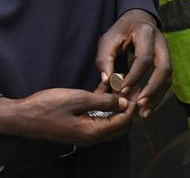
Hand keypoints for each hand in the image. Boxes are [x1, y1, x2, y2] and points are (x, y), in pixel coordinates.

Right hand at [0, 88, 133, 144]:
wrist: (22, 116)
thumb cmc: (48, 106)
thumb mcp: (79, 99)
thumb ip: (103, 102)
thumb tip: (124, 103)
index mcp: (93, 132)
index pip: (124, 122)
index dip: (133, 105)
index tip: (138, 87)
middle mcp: (91, 136)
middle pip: (120, 124)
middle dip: (128, 106)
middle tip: (133, 87)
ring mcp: (85, 132)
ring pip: (110, 119)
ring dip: (117, 103)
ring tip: (123, 84)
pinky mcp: (79, 125)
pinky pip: (98, 116)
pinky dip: (104, 104)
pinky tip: (107, 86)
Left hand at [96, 9, 170, 119]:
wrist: (138, 20)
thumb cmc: (121, 31)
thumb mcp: (108, 40)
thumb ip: (105, 59)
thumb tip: (107, 81)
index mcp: (147, 34)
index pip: (145, 58)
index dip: (135, 76)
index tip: (122, 90)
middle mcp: (162, 43)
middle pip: (165, 68)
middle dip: (153, 88)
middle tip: (140, 105)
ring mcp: (167, 52)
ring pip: (169, 76)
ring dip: (158, 95)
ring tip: (144, 112)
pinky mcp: (167, 61)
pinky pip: (167, 80)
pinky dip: (159, 95)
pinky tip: (148, 106)